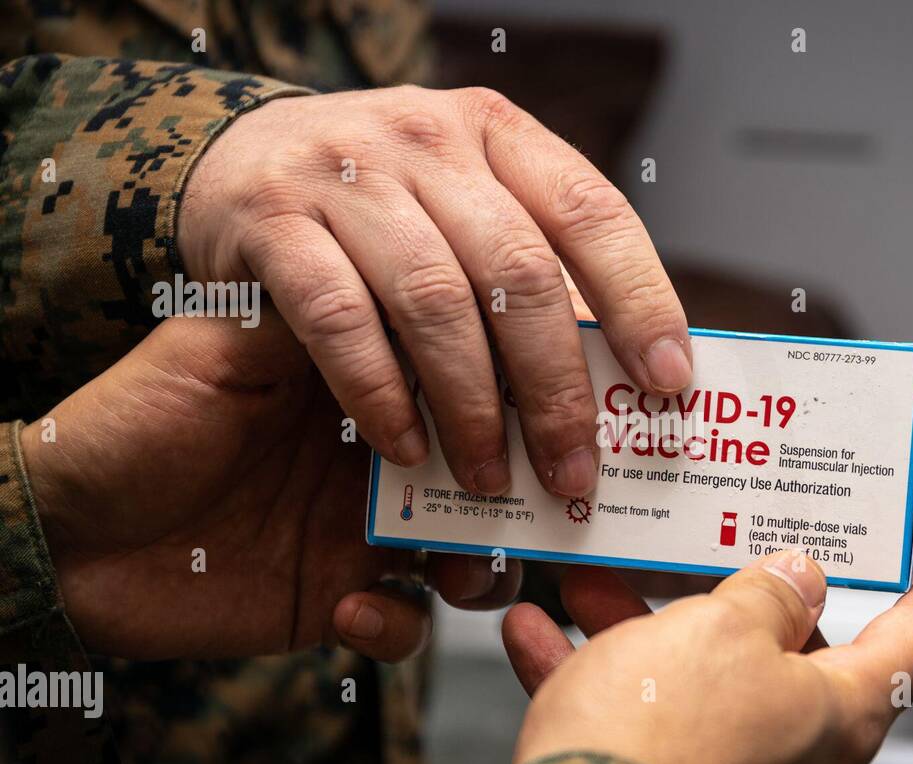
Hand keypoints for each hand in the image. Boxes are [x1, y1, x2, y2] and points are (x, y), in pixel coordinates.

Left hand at [21, 312, 520, 660]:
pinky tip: (350, 607)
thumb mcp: (224, 351)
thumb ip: (321, 319)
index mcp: (364, 385)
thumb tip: (422, 275)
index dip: (516, 388)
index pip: (465, 379)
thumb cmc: (134, 421)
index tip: (552, 398)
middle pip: (490, 470)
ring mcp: (364, 532)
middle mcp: (380, 458)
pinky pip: (405, 626)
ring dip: (484, 566)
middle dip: (526, 485)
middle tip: (543, 495)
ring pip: (471, 555)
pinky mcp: (339, 597)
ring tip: (461, 569)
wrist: (61, 530)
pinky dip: (395, 624)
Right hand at [178, 86, 691, 497]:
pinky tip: (407, 449)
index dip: (641, 302)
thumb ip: (528, 274)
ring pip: (435, 301)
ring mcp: (345, 171)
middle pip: (518, 271)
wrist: (240, 159)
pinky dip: (381, 396)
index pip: (591, 214)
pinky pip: (341, 320)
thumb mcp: (467, 208)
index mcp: (497, 134)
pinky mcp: (272, 218)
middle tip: (572, 471)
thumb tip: (613, 386)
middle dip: (555, 387)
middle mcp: (427, 138)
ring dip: (472, 407)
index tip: (669, 383)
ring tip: (491, 477)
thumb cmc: (385, 205)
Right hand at [501, 541, 912, 763]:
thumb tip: (796, 579)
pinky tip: (540, 636)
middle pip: (791, 659)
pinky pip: (642, 723)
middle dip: (740, 599)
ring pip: (701, 685)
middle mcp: (797, 758)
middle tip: (724, 550)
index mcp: (838, 714)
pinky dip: (599, 679)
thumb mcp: (723, 628)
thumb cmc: (662, 736)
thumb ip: (767, 594)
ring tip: (599, 585)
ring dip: (648, 630)